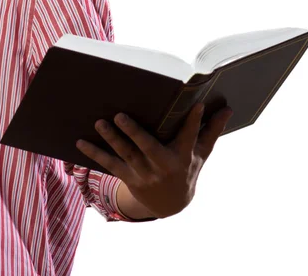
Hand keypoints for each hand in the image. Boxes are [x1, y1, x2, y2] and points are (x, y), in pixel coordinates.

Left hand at [75, 103, 233, 217]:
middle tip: (120, 115)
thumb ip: (211, 131)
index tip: (196, 104)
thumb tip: (228, 109)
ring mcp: (144, 173)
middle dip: (134, 133)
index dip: (194, 121)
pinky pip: (109, 164)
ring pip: (125, 155)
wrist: (171, 204)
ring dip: (111, 139)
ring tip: (98, 122)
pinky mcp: (128, 177)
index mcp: (182, 156)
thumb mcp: (201, 154)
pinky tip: (79, 142)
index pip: (190, 136)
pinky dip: (93, 154)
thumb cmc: (187, 170)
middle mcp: (162, 166)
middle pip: (148, 148)